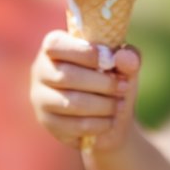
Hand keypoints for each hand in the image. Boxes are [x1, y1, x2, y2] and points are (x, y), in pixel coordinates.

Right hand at [30, 30, 141, 151]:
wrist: (110, 116)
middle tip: (123, 87)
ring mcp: (40, 97)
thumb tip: (123, 58)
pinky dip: (98, 124)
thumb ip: (128, 56)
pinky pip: (73, 125)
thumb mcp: (125, 65)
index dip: (83, 52)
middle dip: (101, 83)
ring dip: (102, 105)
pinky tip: (110, 120)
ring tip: (119, 105)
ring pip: (70, 103)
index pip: (56, 45)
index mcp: (54, 47)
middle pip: (66, 76)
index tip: (109, 61)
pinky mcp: (48, 122)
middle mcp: (41, 70)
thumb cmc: (112, 80)